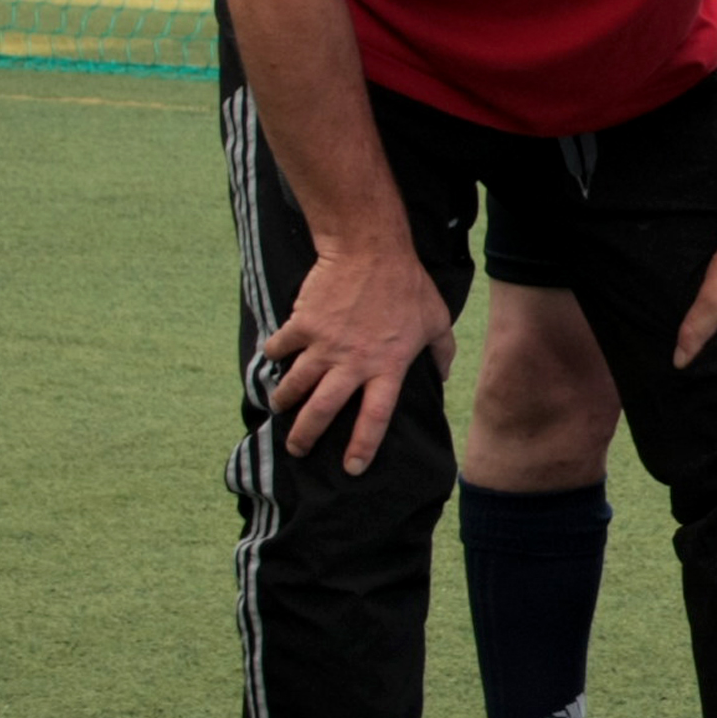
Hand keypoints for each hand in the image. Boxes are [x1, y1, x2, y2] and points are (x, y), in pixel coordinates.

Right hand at [261, 243, 456, 471]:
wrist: (370, 249)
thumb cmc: (408, 285)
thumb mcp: (437, 319)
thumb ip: (442, 352)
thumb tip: (444, 375)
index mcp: (387, 366)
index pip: (374, 418)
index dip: (362, 446)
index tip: (352, 468)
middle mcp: (353, 362)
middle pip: (323, 411)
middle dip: (305, 436)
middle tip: (297, 449)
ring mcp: (324, 344)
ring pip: (295, 385)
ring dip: (284, 400)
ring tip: (280, 408)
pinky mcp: (302, 323)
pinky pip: (280, 347)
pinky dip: (273, 355)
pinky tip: (273, 359)